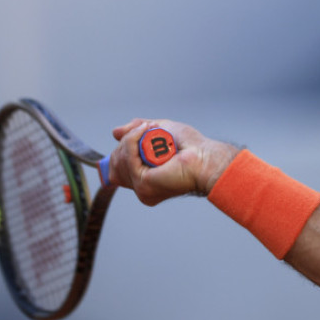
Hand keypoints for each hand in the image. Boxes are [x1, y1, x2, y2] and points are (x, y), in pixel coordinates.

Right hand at [107, 119, 239, 205]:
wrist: (205, 156)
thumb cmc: (191, 147)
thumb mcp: (158, 130)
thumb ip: (136, 131)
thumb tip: (114, 132)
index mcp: (145, 180)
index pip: (116, 168)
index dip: (120, 151)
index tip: (130, 137)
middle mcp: (142, 187)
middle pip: (114, 163)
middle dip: (126, 142)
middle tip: (146, 131)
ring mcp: (141, 188)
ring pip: (119, 159)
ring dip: (131, 139)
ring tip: (149, 131)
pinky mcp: (143, 185)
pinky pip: (127, 158)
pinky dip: (132, 140)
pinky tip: (145, 132)